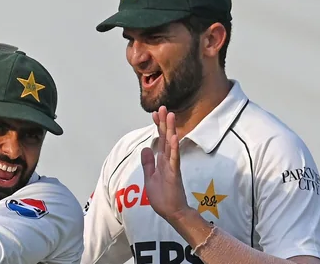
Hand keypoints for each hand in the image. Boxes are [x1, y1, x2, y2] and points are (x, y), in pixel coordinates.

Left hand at [141, 106, 191, 221]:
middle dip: (163, 122)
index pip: (159, 140)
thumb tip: (145, 149)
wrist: (172, 212)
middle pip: (166, 138)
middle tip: (163, 107)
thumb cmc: (163, 197)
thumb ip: (148, 163)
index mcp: (162, 161)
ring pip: (171, 144)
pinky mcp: (174, 174)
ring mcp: (172, 166)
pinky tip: (174, 137)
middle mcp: (168, 160)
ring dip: (170, 130)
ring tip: (170, 115)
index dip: (157, 126)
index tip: (154, 113)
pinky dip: (174, 148)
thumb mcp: (150, 177)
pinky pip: (174, 159)